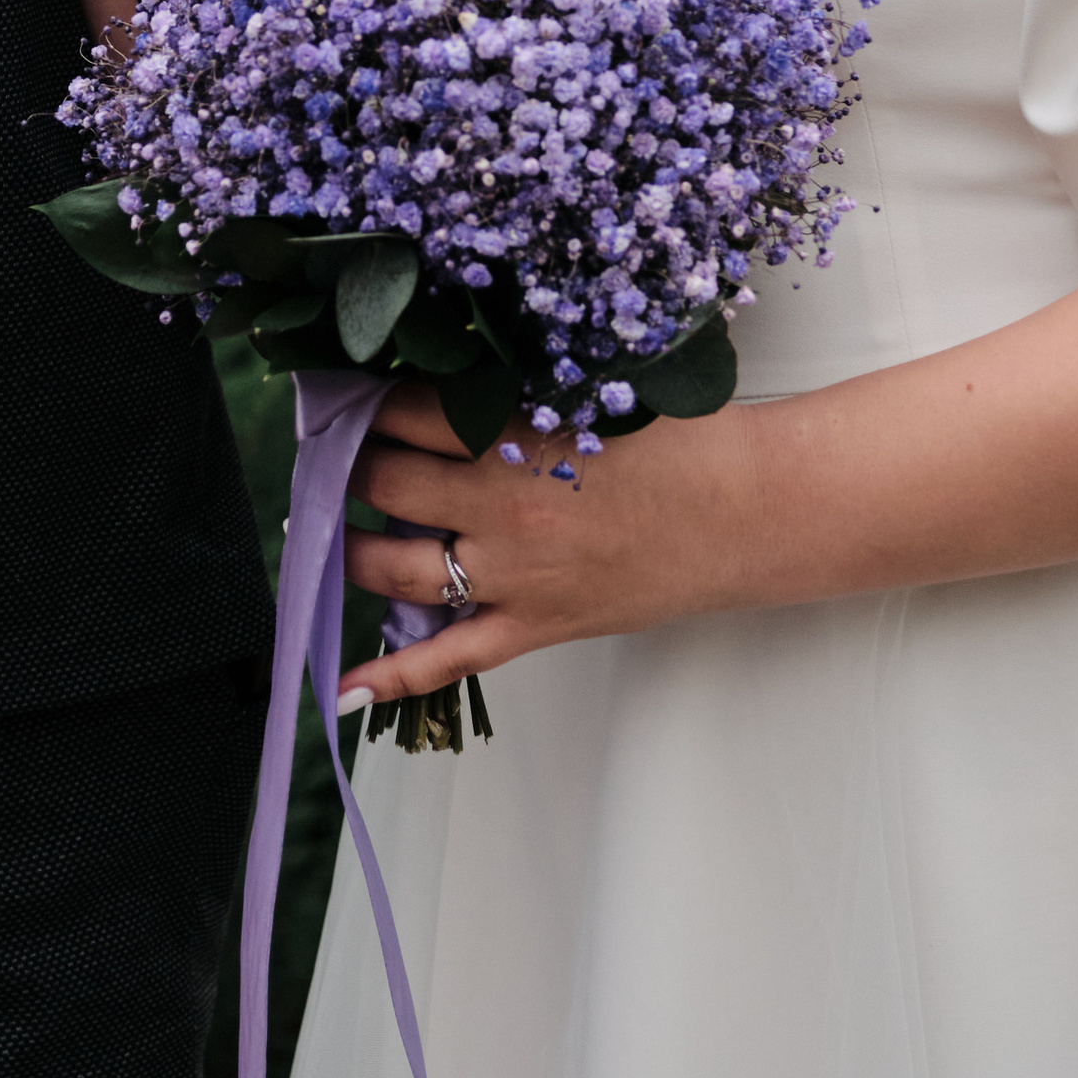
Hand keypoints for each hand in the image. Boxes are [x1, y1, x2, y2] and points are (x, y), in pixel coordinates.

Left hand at [336, 382, 746, 712]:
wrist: (749, 509)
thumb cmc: (682, 441)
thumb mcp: (588, 392)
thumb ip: (515, 395)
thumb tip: (442, 392)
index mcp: (514, 432)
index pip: (403, 411)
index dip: (363, 401)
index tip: (343, 395)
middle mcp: (500, 504)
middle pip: (385, 481)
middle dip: (348, 464)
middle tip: (331, 454)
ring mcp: (513, 573)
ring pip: (394, 566)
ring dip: (350, 546)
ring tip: (329, 529)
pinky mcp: (536, 625)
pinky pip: (451, 657)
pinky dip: (395, 676)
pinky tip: (347, 685)